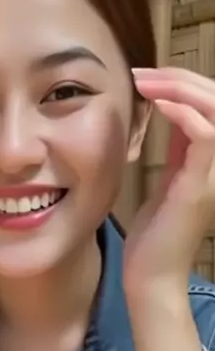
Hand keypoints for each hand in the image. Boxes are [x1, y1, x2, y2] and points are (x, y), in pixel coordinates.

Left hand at [123, 66, 214, 302]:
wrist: (151, 277)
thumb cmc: (154, 237)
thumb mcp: (166, 180)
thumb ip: (175, 150)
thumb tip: (170, 113)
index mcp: (209, 159)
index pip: (209, 105)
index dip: (182, 83)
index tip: (145, 77)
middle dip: (180, 78)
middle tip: (142, 73)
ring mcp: (211, 175)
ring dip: (181, 89)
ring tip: (147, 82)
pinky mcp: (199, 187)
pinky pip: (206, 138)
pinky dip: (185, 116)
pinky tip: (160, 106)